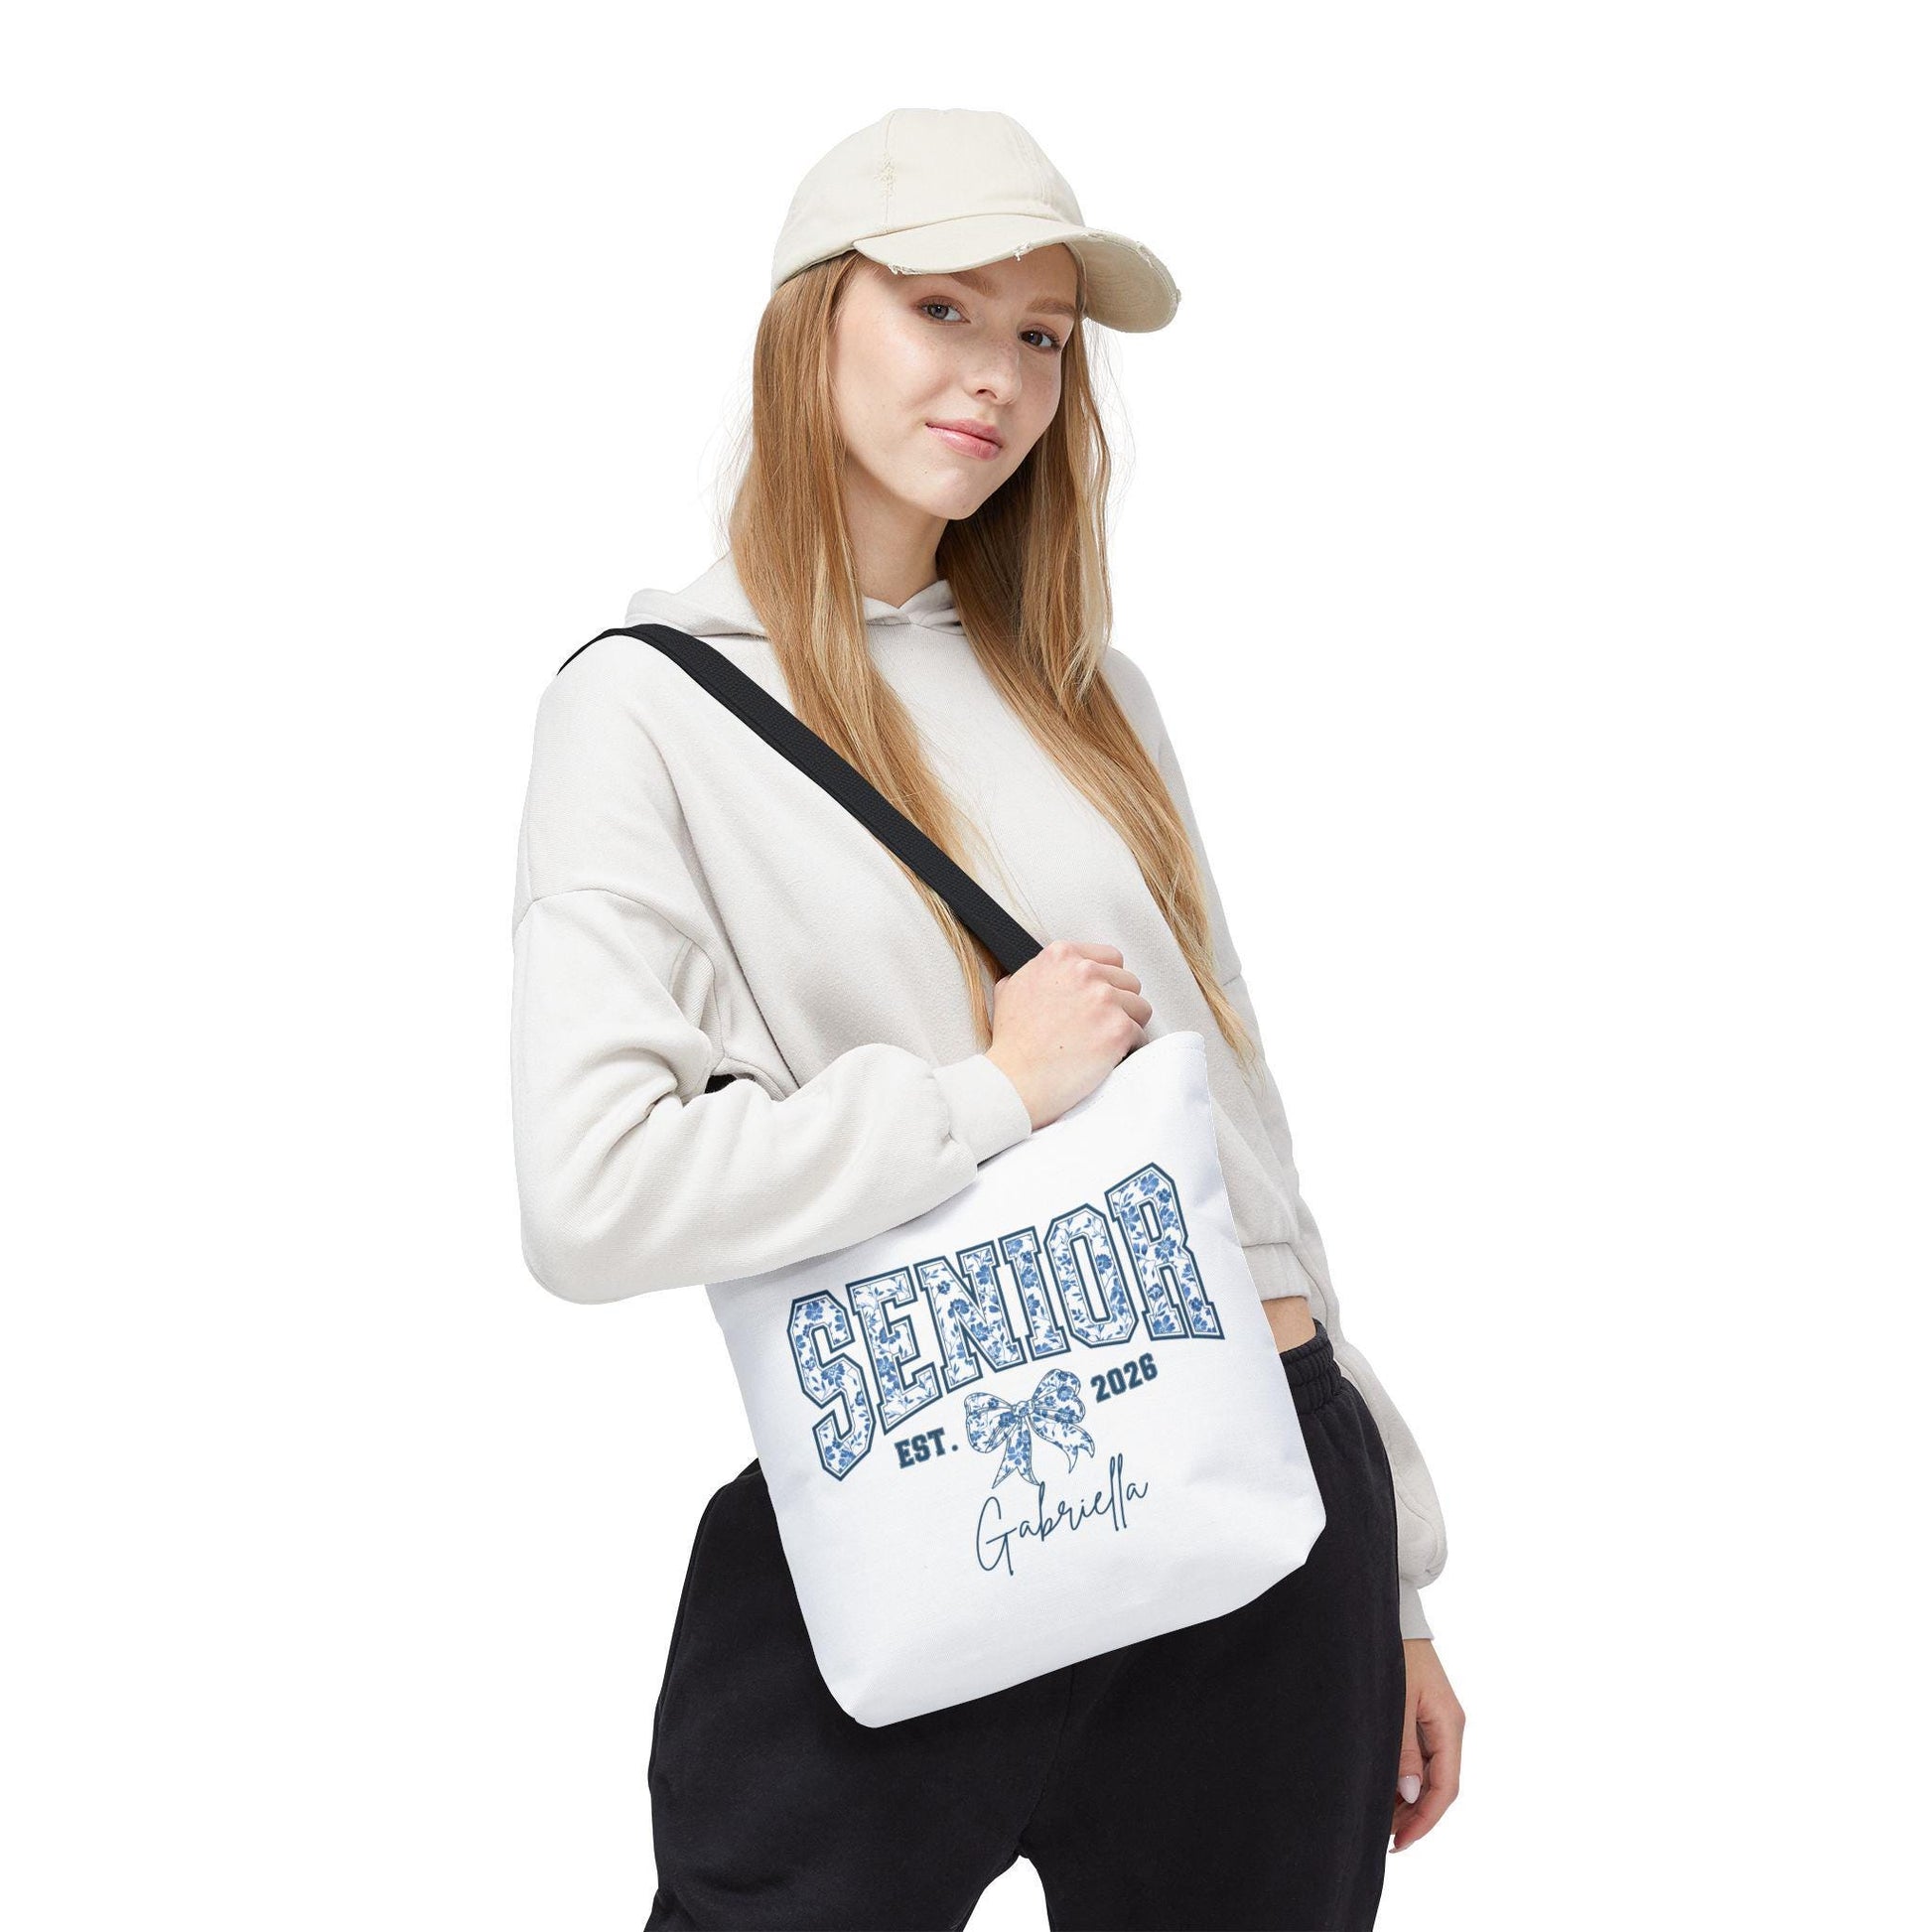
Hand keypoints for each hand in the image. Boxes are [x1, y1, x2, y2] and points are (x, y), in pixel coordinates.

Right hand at [985, 940, 1150, 1128]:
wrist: (1014, 1079)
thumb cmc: (1012, 1043)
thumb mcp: (1010, 990)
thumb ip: (1036, 973)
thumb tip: (1044, 974)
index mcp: (1061, 956)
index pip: (1110, 958)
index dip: (1107, 981)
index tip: (1100, 998)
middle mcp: (1085, 972)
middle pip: (1128, 982)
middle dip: (1119, 1004)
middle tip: (1102, 1024)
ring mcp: (1104, 1000)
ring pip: (1140, 1007)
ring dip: (1128, 1024)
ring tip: (1106, 1041)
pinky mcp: (1118, 1029)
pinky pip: (1141, 1035)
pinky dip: (1129, 1048)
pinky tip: (1111, 1056)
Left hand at [1391, 1638, 1463, 1851]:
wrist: (1392, 1613)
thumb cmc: (1394, 1652)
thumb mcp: (1396, 1701)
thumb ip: (1403, 1748)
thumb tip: (1410, 1793)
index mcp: (1449, 1724)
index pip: (1445, 1787)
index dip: (1424, 1819)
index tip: (1400, 1842)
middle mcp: (1449, 1726)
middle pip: (1439, 1785)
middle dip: (1415, 1815)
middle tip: (1385, 1837)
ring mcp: (1438, 1720)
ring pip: (1430, 1773)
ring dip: (1409, 1798)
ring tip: (1382, 1819)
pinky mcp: (1425, 1712)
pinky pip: (1421, 1756)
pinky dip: (1405, 1776)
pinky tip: (1386, 1787)